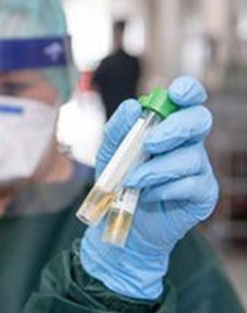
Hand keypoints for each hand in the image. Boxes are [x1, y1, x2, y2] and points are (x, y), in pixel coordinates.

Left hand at [81, 76, 217, 299]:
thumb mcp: (109, 154)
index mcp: (168, 126)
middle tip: (151, 143)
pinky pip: (191, 184)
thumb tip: (133, 106)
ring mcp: (199, 167)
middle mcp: (188, 142)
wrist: (122, 222)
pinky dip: (164, 188)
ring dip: (158, 168)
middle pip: (199, 120)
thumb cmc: (119, 182)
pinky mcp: (203, 193)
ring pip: (190, 157)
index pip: (188, 99)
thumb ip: (117, 129)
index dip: (188, 91)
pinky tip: (147, 195)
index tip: (177, 94)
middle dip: (176, 128)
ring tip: (134, 180)